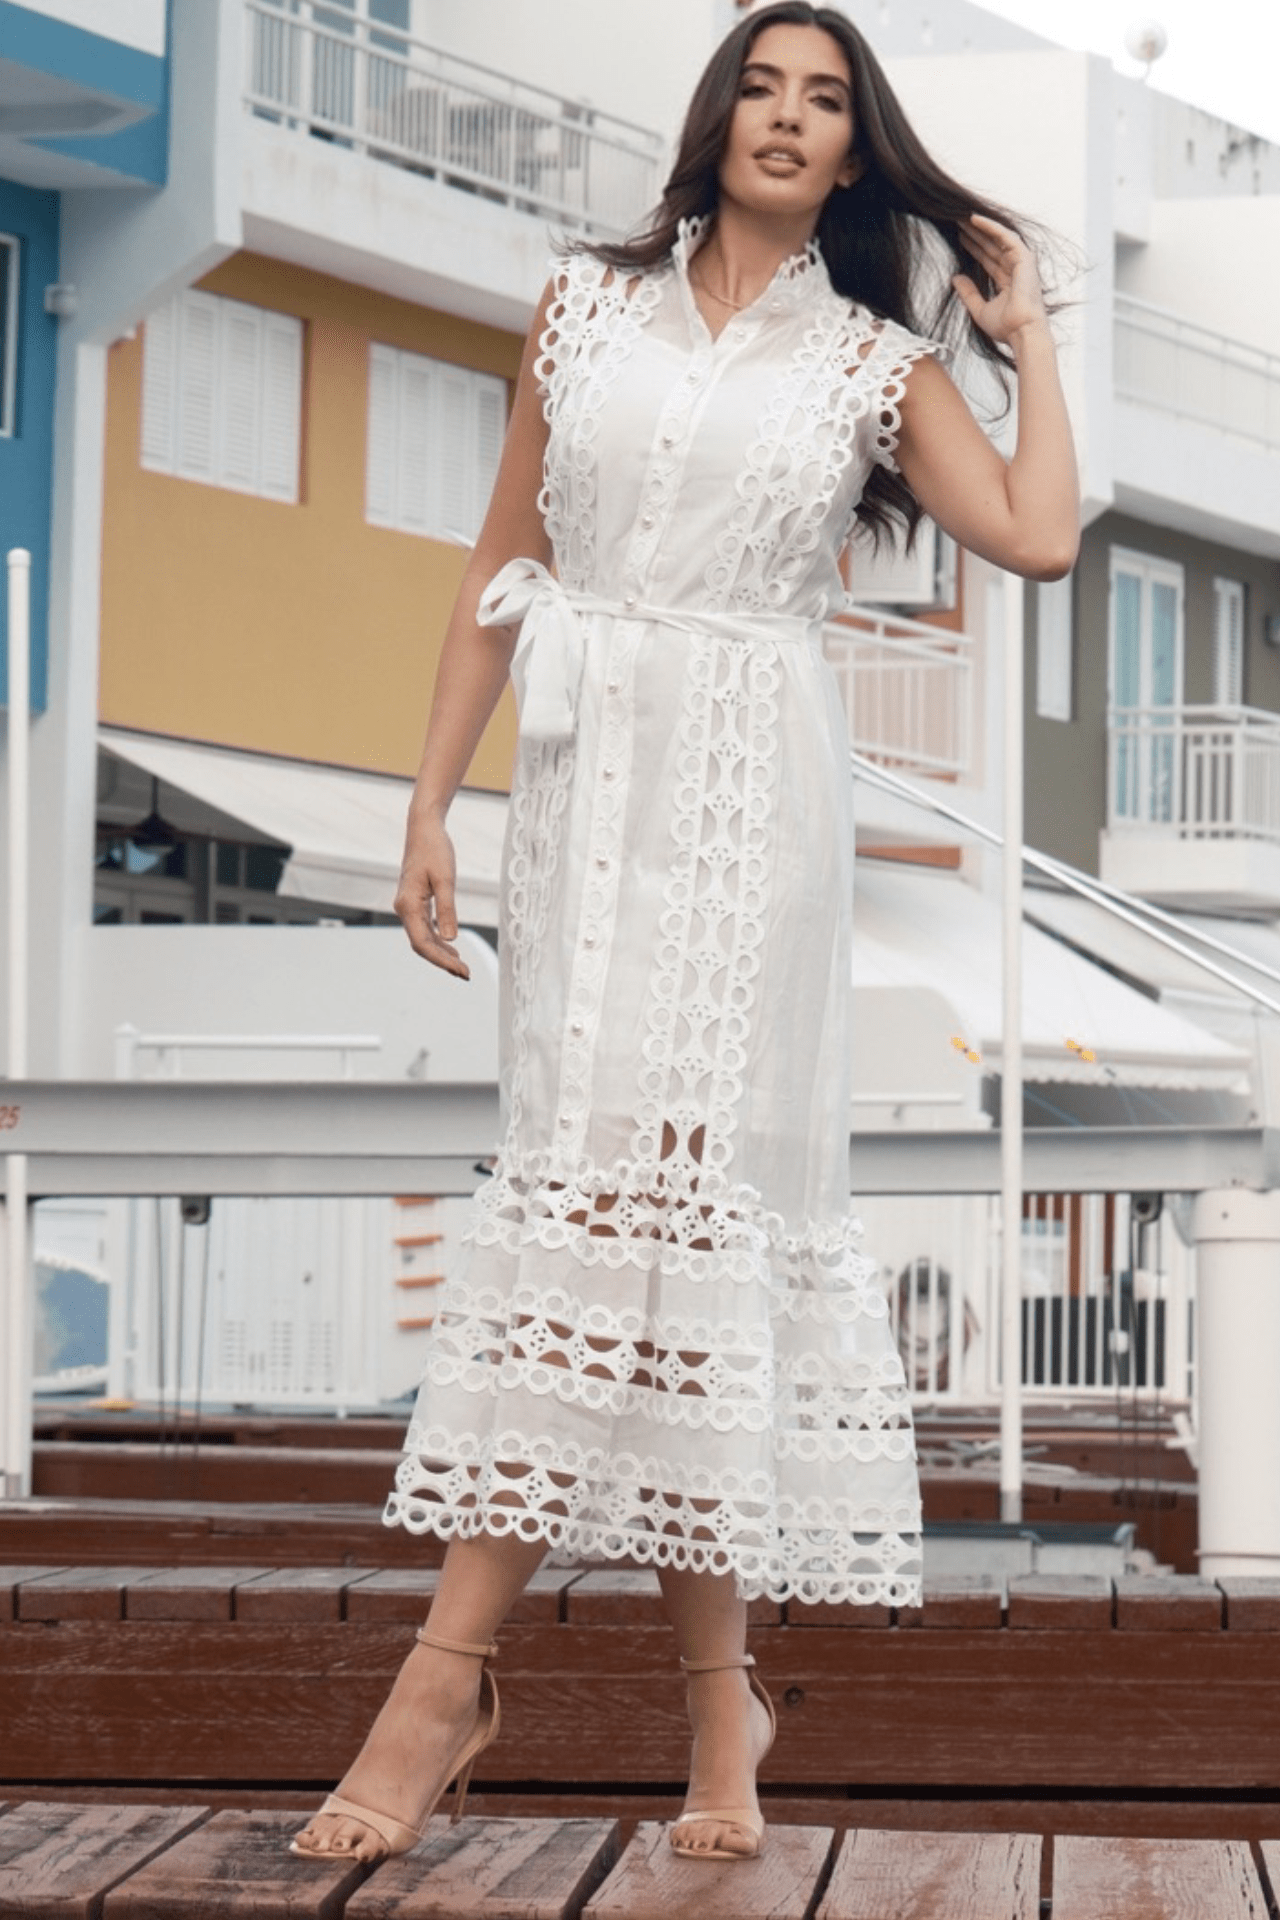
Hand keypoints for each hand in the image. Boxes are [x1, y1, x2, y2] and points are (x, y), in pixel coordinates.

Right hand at [394, 809, 469, 978]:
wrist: (423, 829)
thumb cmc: (435, 849)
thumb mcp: (445, 879)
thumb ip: (447, 910)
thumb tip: (450, 939)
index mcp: (408, 905)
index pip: (423, 943)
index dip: (442, 961)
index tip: (462, 971)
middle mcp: (404, 909)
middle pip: (422, 945)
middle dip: (443, 962)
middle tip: (466, 974)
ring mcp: (408, 906)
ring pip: (423, 938)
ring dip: (441, 954)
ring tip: (462, 967)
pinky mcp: (415, 902)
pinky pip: (425, 927)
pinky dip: (438, 940)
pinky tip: (452, 948)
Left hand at [951, 213, 1047, 347]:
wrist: (1022, 332)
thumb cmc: (1006, 327)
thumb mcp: (979, 309)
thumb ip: (968, 293)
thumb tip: (955, 278)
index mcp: (1007, 282)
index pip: (988, 259)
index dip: (974, 248)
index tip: (959, 238)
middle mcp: (1015, 270)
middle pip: (991, 247)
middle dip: (975, 234)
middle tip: (957, 222)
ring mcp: (1021, 263)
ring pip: (997, 239)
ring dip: (980, 228)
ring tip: (962, 218)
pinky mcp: (1024, 258)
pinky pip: (1005, 236)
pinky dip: (990, 227)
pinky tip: (975, 219)